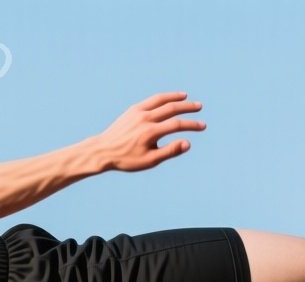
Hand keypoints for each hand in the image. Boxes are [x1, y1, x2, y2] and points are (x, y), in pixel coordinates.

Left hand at [87, 92, 204, 172]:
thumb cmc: (127, 159)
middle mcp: (145, 118)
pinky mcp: (132, 110)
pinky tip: (168, 100)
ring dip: (175, 97)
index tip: (202, 126)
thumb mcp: (149, 161)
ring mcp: (138, 112)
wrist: (102, 152)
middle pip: (171, 108)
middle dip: (187, 107)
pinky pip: (151, 101)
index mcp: (150, 132)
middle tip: (199, 106)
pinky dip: (162, 98)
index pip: (176, 125)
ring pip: (161, 100)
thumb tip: (188, 143)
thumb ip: (169, 151)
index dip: (191, 125)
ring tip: (186, 96)